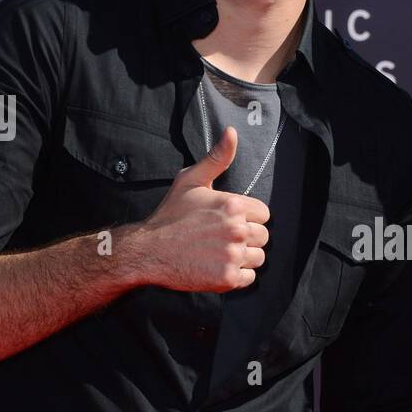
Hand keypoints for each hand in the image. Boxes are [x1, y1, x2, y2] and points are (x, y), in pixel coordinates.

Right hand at [131, 126, 269, 291]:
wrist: (147, 250)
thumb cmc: (170, 215)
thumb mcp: (191, 180)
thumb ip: (217, 158)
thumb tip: (232, 133)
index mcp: (234, 205)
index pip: (264, 214)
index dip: (248, 218)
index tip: (228, 221)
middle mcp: (237, 230)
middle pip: (264, 237)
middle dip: (247, 238)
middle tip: (221, 239)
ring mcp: (232, 255)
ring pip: (258, 258)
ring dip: (243, 258)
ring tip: (219, 253)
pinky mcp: (227, 278)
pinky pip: (249, 278)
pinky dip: (236, 276)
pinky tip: (217, 266)